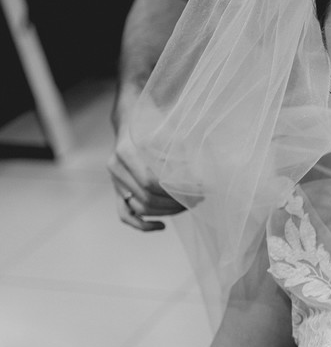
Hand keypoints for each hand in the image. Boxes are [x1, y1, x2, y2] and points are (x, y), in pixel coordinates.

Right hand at [108, 90, 186, 231]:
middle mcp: (116, 167)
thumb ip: (182, 157)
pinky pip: (125, 214)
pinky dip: (142, 224)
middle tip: (197, 200)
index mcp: (126, 151)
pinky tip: (161, 226)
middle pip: (145, 198)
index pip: (150, 182)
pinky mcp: (117, 190)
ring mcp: (115, 180)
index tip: (198, 192)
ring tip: (187, 207)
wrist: (132, 119)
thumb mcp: (171, 135)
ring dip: (165, 212)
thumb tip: (199, 182)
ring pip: (138, 208)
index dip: (175, 192)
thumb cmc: (156, 125)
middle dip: (174, 203)